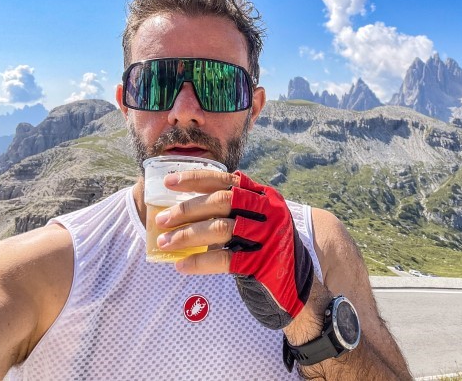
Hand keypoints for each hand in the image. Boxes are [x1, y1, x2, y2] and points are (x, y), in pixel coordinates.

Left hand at [156, 170, 313, 328]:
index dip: (195, 179)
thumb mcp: (257, 219)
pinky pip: (226, 260)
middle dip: (187, 210)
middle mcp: (268, 210)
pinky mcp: (265, 262)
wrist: (299, 282)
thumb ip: (233, 209)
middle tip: (161, 219)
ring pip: (221, 229)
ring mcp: (268, 235)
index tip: (169, 182)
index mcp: (263, 195)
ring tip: (165, 243)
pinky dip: (200, 262)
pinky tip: (182, 265)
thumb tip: (183, 209)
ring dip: (188, 235)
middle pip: (221, 202)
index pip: (226, 179)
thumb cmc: (267, 247)